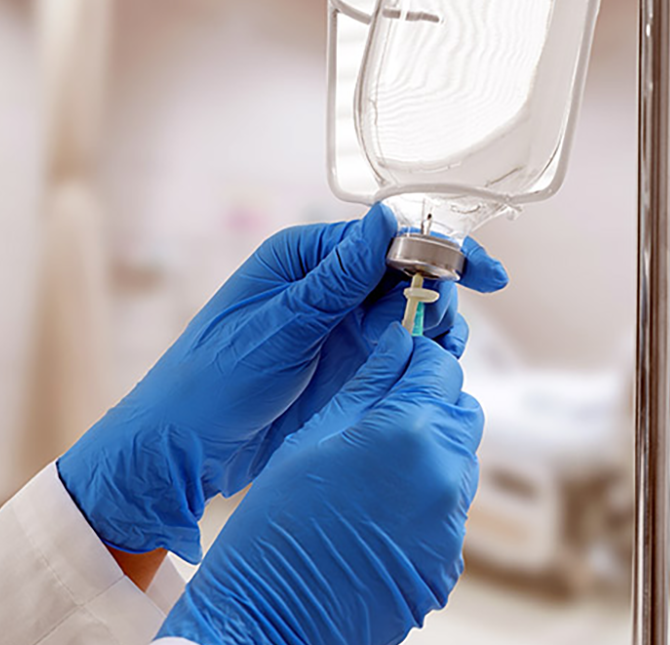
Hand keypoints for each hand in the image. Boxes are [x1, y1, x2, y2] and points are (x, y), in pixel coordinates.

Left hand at [58, 205, 505, 561]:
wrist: (183, 450)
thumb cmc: (212, 378)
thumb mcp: (282, 324)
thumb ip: (339, 276)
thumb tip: (388, 219)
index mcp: (304, 259)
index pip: (385, 239)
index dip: (439, 251)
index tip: (485, 274)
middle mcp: (326, 288)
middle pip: (406, 276)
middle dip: (441, 295)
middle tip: (446, 329)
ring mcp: (338, 330)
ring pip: (409, 316)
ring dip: (435, 331)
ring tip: (439, 356)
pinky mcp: (345, 369)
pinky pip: (397, 355)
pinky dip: (421, 361)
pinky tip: (428, 375)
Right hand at [158, 324, 482, 644]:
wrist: (271, 619)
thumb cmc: (275, 523)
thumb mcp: (312, 437)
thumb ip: (367, 386)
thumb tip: (400, 343)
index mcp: (408, 432)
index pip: (441, 368)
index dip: (419, 359)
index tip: (398, 361)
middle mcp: (443, 475)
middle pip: (462, 412)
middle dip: (431, 402)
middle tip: (383, 414)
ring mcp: (450, 524)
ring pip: (460, 461)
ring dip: (430, 451)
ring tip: (373, 470)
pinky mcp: (447, 561)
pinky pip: (449, 510)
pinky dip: (425, 500)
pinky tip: (377, 513)